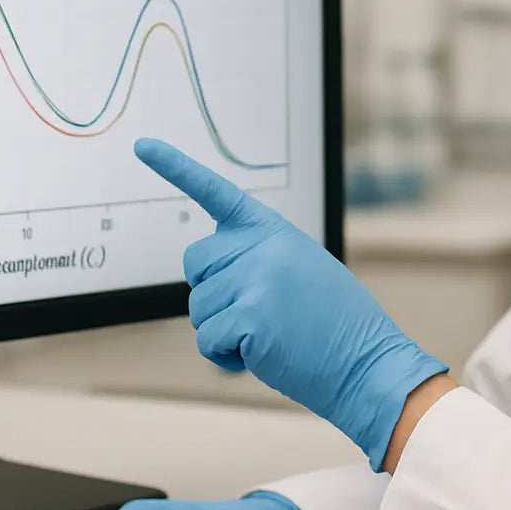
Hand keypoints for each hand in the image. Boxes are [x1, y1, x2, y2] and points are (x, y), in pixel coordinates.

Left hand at [134, 138, 447, 470]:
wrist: (367, 363)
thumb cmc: (335, 324)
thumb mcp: (301, 268)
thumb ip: (257, 257)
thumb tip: (211, 273)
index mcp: (273, 230)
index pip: (217, 192)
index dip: (176, 168)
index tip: (143, 146)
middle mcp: (261, 246)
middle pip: (195, 263)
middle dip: (212, 291)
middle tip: (254, 311)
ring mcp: (254, 278)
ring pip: (198, 308)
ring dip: (222, 330)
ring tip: (269, 334)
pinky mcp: (248, 315)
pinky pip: (207, 341)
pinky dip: (226, 358)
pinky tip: (262, 355)